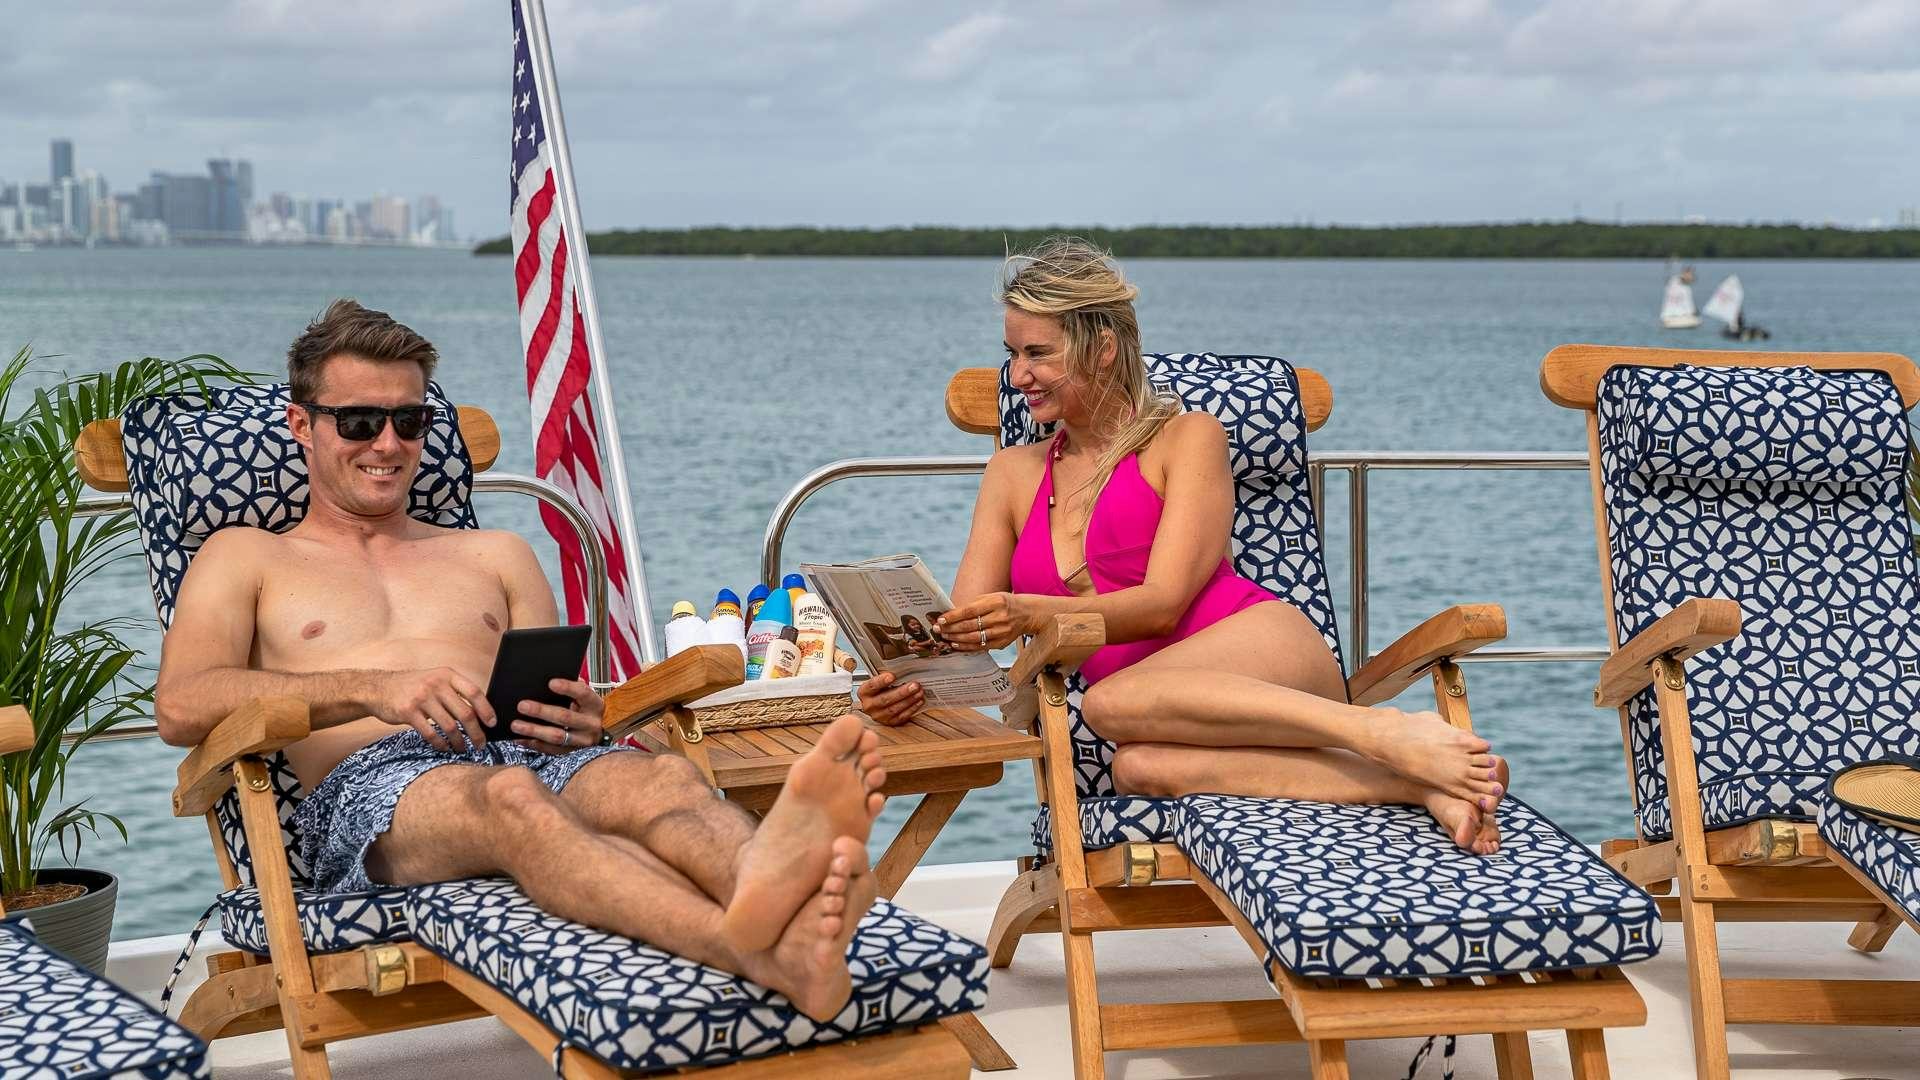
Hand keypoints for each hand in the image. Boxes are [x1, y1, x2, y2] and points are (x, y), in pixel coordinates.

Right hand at [376, 668, 493, 752]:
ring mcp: (422, 698)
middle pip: (465, 713)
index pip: (474, 692)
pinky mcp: (408, 712)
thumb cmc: (412, 686)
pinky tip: (444, 748)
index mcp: (447, 675)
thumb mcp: (435, 679)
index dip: (486, 710)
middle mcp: (436, 684)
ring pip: (450, 726)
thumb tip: (480, 713)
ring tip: (463, 748)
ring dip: (459, 742)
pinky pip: (431, 733)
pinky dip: (441, 744)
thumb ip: (454, 692)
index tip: (492, 724)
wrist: (378, 688)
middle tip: (481, 744)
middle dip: (476, 733)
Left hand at [510, 677, 605, 754]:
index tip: (550, 683)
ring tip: (516, 725)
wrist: (594, 734)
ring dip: (534, 730)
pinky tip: (520, 738)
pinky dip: (533, 744)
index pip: (583, 693)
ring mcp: (583, 741)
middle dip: (542, 711)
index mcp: (595, 705)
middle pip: (565, 717)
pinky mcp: (572, 754)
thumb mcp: (582, 698)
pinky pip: (550, 750)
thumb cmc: (583, 710)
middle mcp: (591, 724)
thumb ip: (570, 689)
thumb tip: (546, 681)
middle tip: (522, 705)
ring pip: (556, 737)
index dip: (568, 688)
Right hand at [857, 671, 921, 725]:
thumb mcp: (880, 680)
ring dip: (909, 700)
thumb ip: (888, 677)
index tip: (892, 676)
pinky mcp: (889, 722)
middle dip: (902, 692)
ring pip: (894, 709)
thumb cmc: (881, 689)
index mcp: (864, 692)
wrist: (880, 704)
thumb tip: (903, 670)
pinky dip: (912, 709)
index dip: (881, 681)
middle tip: (914, 685)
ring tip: (919, 692)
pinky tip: (918, 701)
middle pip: (885, 699)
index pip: (872, 686)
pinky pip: (901, 717)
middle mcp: (869, 705)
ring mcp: (879, 716)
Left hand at [936, 592, 1040, 650]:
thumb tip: (951, 614)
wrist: (1027, 614)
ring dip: (956, 639)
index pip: (970, 611)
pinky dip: (967, 646)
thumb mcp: (991, 597)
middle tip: (938, 629)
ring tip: (945, 637)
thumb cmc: (1005, 603)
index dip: (954, 616)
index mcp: (996, 602)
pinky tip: (956, 644)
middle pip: (970, 625)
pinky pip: (981, 646)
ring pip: (974, 638)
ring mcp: (1002, 631)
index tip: (941, 619)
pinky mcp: (1003, 642)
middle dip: (951, 628)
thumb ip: (973, 605)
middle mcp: (1000, 617)